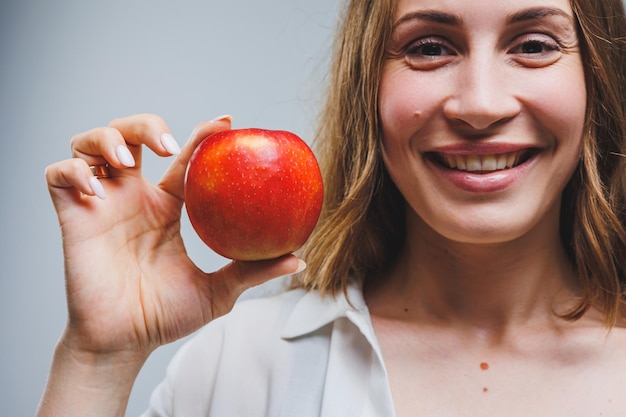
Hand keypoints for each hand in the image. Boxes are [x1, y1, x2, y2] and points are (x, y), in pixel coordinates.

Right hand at [44, 114, 300, 357]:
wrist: (125, 344)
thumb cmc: (166, 316)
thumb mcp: (218, 291)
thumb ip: (252, 271)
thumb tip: (298, 259)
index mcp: (166, 208)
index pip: (182, 158)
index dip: (201, 135)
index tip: (227, 122)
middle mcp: (134, 198)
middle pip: (131, 135)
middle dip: (145, 125)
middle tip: (168, 145)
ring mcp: (101, 204)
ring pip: (91, 143)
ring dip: (107, 139)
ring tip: (130, 163)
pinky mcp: (73, 217)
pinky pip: (59, 176)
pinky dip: (74, 171)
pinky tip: (97, 191)